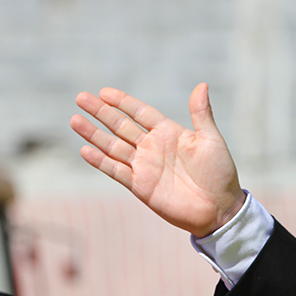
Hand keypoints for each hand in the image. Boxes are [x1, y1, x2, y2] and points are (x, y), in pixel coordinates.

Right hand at [70, 84, 246, 236]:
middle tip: (81, 98)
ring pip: (113, 146)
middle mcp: (152, 147)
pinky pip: (116, 171)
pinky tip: (85, 150)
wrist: (219, 209)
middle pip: (121, 126)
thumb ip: (201, 114)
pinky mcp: (140, 186)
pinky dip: (101, 161)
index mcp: (169, 133)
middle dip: (101, 112)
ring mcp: (144, 167)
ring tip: (75, 120)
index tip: (104, 91)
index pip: (140, 113)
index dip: (122, 102)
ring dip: (94, 134)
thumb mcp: (211, 140)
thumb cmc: (220, 173)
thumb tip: (202, 85)